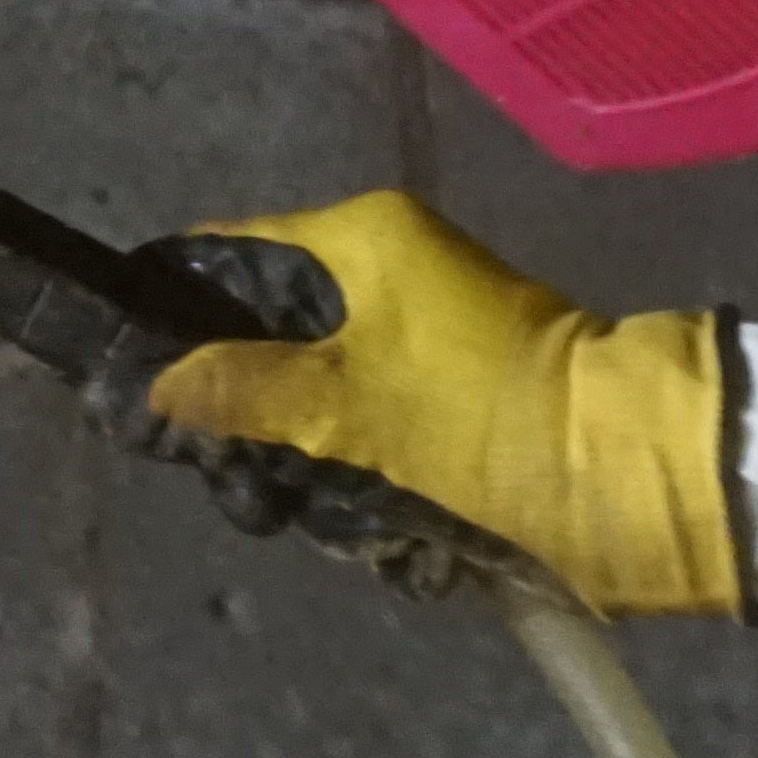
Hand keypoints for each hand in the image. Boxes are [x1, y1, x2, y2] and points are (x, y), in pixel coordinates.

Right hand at [138, 191, 740, 618]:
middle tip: (226, 472)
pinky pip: (367, 425)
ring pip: (316, 390)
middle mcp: (393, 271)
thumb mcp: (351, 408)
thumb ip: (247, 389)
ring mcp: (425, 336)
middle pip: (271, 328)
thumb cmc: (484, 419)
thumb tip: (157, 380)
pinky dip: (352, 472)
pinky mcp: (450, 396)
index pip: (237, 248)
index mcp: (367, 240)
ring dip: (299, 455)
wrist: (627, 473)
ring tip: (289, 509)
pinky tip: (346, 518)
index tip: (131, 369)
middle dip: (244, 407)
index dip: (179, 304)